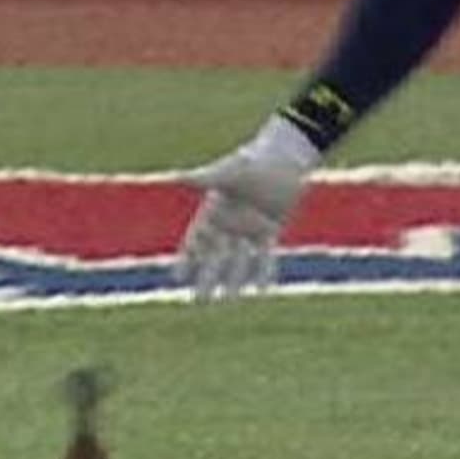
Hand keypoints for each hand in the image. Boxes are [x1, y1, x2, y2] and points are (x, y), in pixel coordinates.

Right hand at [174, 117, 319, 299]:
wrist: (282, 158)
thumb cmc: (251, 161)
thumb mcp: (228, 171)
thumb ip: (205, 179)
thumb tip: (178, 176)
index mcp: (213, 211)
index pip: (195, 241)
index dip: (186, 260)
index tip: (177, 279)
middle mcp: (229, 224)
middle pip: (214, 257)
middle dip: (207, 277)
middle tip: (199, 300)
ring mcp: (249, 230)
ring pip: (239, 260)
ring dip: (234, 279)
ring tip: (229, 300)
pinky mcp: (270, 230)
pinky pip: (265, 255)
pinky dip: (263, 271)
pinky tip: (262, 289)